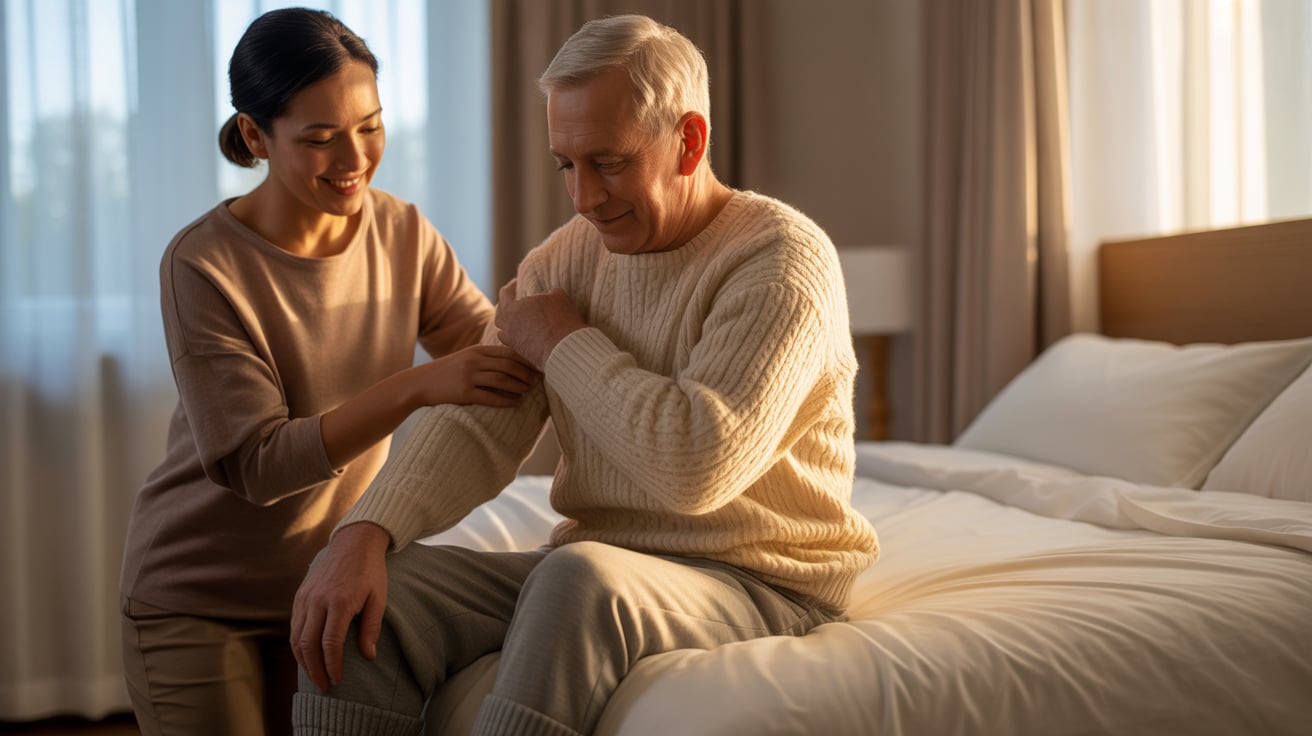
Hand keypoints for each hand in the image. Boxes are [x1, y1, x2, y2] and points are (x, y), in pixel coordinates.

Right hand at [290, 522, 389, 691]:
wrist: (354, 544)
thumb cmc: (370, 572)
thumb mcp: (379, 598)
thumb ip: (371, 628)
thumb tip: (368, 656)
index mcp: (339, 602)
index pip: (330, 643)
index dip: (332, 665)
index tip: (337, 680)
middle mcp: (317, 601)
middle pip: (307, 645)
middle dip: (314, 670)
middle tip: (324, 686)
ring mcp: (305, 598)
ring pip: (296, 638)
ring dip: (303, 661)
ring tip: (315, 676)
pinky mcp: (299, 596)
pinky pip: (294, 626)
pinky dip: (298, 645)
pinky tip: (307, 656)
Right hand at [415, 343, 538, 407]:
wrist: (420, 383)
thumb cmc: (447, 371)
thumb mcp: (465, 358)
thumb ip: (485, 357)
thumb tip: (512, 362)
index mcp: (476, 350)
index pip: (508, 352)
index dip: (525, 360)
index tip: (537, 366)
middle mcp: (473, 361)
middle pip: (508, 365)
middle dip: (525, 373)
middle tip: (536, 380)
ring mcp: (468, 376)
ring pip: (501, 380)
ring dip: (518, 386)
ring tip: (528, 390)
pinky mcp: (464, 393)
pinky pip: (490, 397)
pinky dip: (506, 401)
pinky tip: (515, 403)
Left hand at [495, 279, 586, 369]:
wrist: (564, 349)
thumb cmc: (561, 320)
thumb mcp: (559, 297)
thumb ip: (550, 293)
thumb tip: (549, 294)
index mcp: (513, 308)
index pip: (505, 294)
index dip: (511, 287)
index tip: (516, 283)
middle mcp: (508, 325)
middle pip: (500, 313)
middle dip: (506, 306)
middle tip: (514, 303)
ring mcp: (513, 341)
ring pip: (503, 330)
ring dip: (508, 323)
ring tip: (517, 319)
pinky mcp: (521, 353)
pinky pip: (511, 343)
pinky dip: (514, 337)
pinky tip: (523, 335)